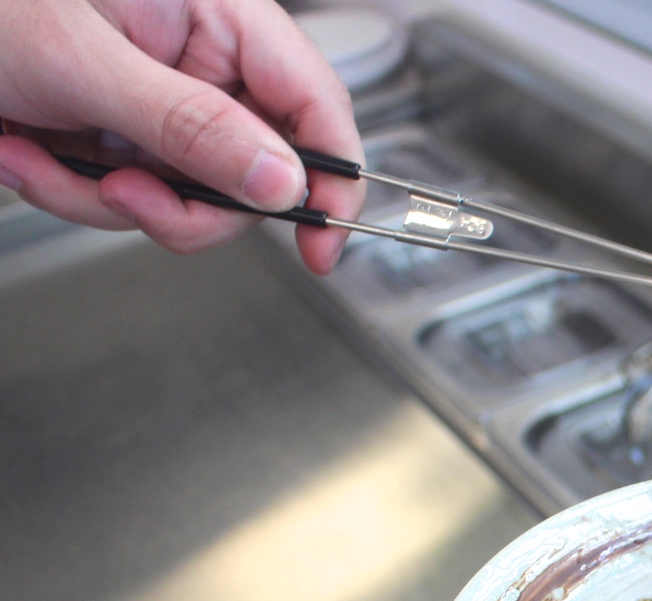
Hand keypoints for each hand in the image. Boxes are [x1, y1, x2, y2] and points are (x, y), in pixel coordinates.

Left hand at [0, 0, 363, 273]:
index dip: (331, 174)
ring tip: (34, 153)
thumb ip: (192, 126)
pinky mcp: (112, 137)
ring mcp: (153, 104)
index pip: (313, 101)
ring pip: (181, 198)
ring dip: (98, 197)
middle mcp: (194, 61)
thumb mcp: (85, 63)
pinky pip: (123, 199)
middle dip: (180, 201)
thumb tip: (279, 180)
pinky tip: (19, 147)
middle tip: (126, 196)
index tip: (323, 240)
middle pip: (250, 172)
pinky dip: (63, 188)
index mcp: (214, 15)